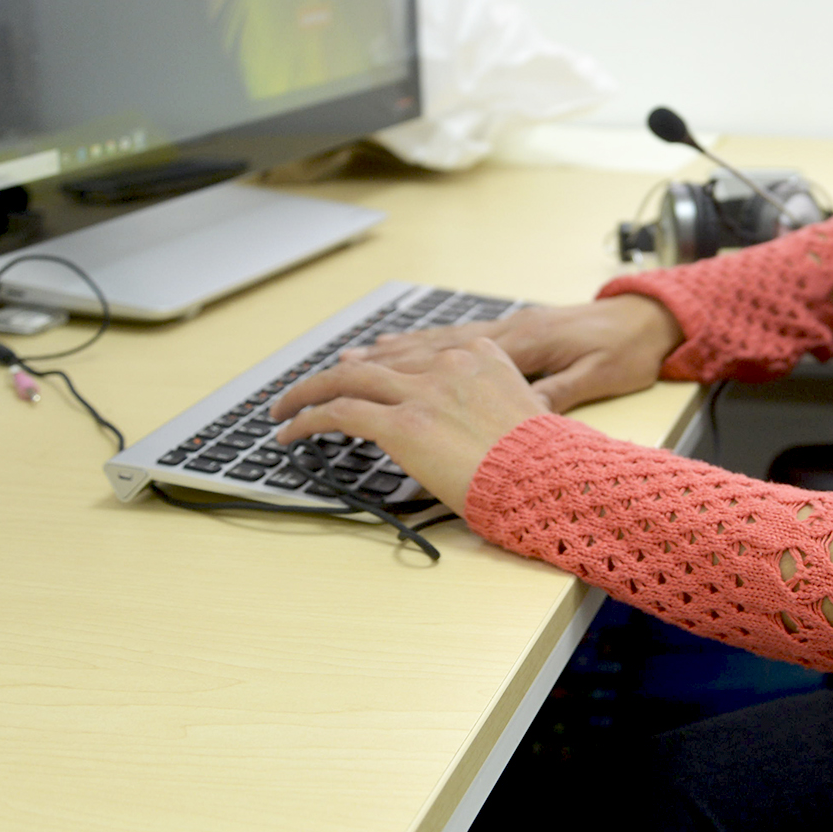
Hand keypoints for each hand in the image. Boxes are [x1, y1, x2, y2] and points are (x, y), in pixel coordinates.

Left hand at [271, 336, 545, 514]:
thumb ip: (483, 398)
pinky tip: (291, 432)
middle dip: (335, 373)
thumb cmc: (540, 459)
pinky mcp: (403, 423)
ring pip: (346, 378)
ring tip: (283, 408)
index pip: (412, 353)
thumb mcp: (520, 408)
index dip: (374, 362)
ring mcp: (423, 390)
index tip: (354, 369)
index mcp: (479, 354)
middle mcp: (448, 363)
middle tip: (306, 389)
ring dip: (307, 393)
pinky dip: (307, 420)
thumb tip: (455, 417)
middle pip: (375, 360)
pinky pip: (339, 412)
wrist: (548, 478)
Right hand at [335, 295, 685, 413]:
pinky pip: (450, 339)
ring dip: (382, 354)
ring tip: (340, 363)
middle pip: (414, 351)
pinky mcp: (508, 334)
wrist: (651, 318)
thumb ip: (554, 395)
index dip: (375, 383)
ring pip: (427, 342)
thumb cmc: (627, 350)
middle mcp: (499, 335)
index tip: (330, 399)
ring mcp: (500, 332)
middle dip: (357, 369)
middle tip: (310, 386)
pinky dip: (417, 346)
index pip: (427, 367)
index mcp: (516, 346)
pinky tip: (398, 354)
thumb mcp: (597, 379)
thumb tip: (517, 413)